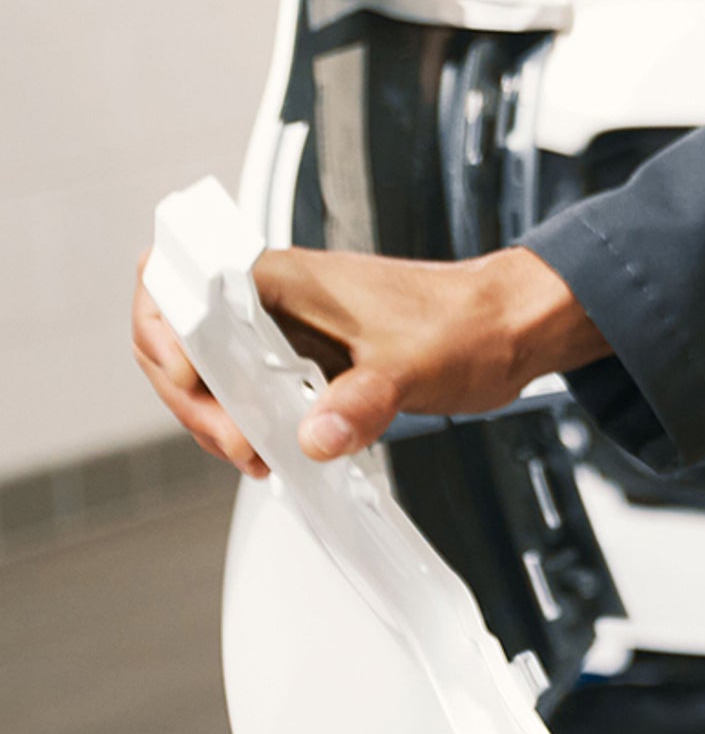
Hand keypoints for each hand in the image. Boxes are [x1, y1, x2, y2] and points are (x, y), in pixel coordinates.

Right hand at [132, 246, 609, 475]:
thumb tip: (316, 437)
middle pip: (181, 340)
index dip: (163, 333)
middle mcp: (274, 298)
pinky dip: (249, 421)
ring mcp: (286, 329)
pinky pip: (250, 388)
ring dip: (217, 416)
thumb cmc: (472, 322)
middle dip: (191, 397)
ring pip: (211, 370)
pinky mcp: (305, 358)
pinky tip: (272, 450)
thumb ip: (363, 402)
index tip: (189, 381)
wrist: (514, 325)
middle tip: (238, 443)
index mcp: (283, 278)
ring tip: (256, 455)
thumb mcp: (414, 366)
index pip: (176, 284)